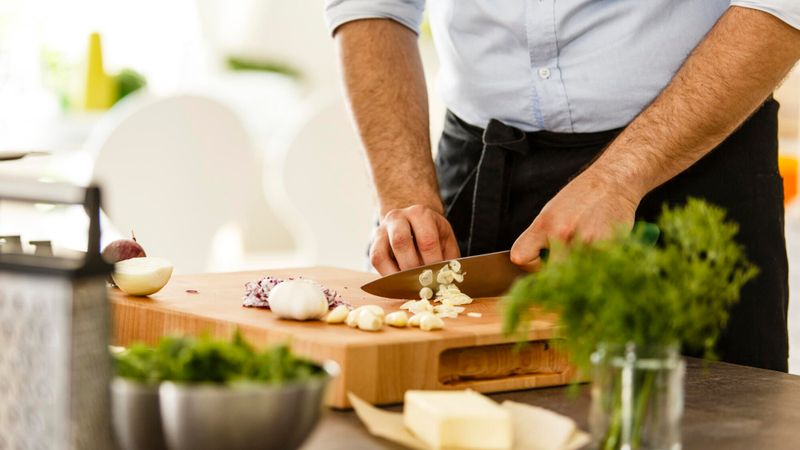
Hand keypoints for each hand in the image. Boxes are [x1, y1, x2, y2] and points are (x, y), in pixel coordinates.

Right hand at [370, 205, 460, 274]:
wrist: (414, 222)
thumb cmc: (433, 234)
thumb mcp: (446, 240)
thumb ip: (449, 258)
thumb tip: (449, 279)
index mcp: (420, 214)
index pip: (427, 240)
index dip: (433, 263)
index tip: (439, 278)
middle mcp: (398, 217)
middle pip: (401, 242)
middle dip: (413, 269)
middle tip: (424, 283)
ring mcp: (382, 229)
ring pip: (382, 253)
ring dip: (397, 274)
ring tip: (411, 285)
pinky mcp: (374, 243)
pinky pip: (376, 261)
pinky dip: (387, 275)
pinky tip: (399, 282)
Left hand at [510, 170, 641, 270]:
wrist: (612, 182)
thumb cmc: (580, 198)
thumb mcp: (550, 213)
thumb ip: (540, 238)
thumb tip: (534, 265)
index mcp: (543, 224)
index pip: (520, 257)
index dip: (530, 264)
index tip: (542, 260)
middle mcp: (561, 233)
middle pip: (550, 274)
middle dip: (557, 273)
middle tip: (566, 262)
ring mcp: (584, 242)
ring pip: (573, 276)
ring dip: (578, 272)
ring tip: (584, 254)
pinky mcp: (606, 247)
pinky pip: (595, 271)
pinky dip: (596, 267)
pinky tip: (598, 251)